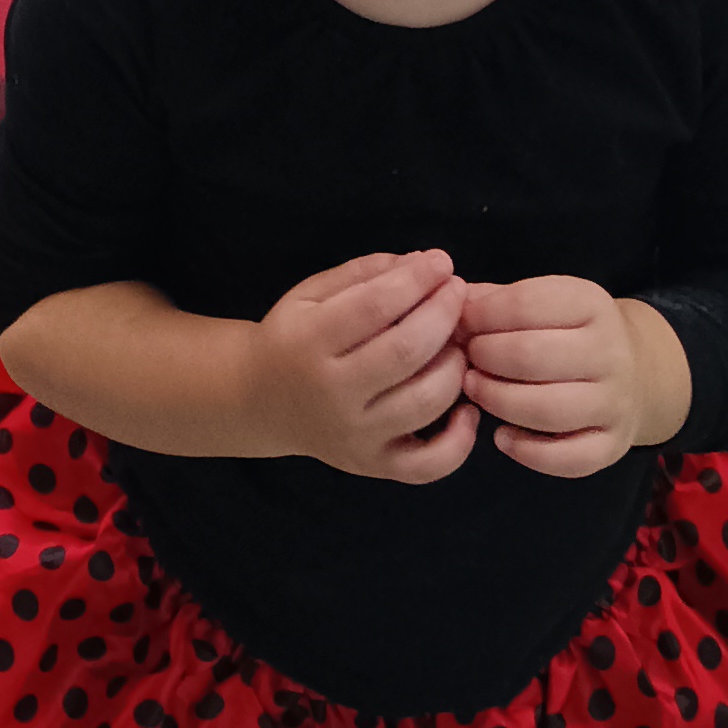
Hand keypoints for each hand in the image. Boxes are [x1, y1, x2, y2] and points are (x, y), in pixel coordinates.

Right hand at [243, 248, 474, 484]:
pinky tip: (467, 408)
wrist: (260, 401)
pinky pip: (428, 466)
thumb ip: (364, 273)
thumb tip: (424, 261)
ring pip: (424, 403)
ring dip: (456, 366)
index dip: (416, 280)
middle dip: (443, 314)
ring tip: (458, 342)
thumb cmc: (293, 337)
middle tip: (458, 292)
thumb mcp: (311, 294)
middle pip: (405, 352)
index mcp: (309, 342)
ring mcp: (355, 436)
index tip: (441, 263)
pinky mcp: (373, 465)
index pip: (374, 306)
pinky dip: (460, 442)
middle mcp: (332, 394)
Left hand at [455, 277, 688, 478]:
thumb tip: (451, 308)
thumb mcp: (541, 301)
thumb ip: (493, 302)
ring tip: (475, 391)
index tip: (459, 324)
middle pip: (531, 357)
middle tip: (466, 360)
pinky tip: (502, 437)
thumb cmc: (567, 332)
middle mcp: (611, 352)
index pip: (525, 304)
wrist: (634, 371)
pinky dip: (527, 453)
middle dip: (485, 358)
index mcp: (591, 304)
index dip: (480, 316)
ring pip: (547, 409)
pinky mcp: (613, 445)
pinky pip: (568, 458)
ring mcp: (615, 402)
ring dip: (498, 401)